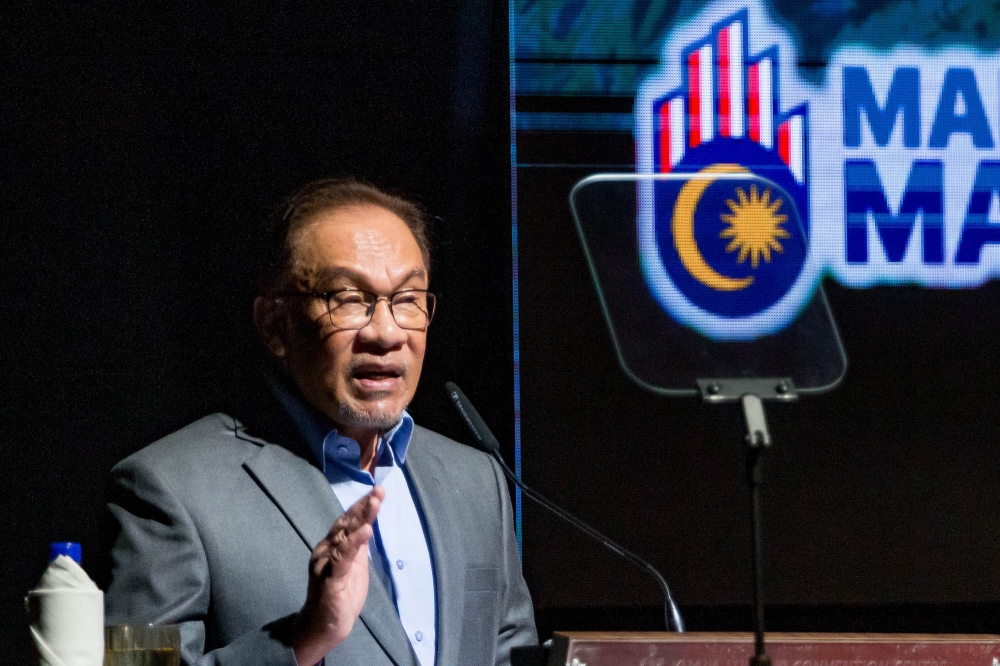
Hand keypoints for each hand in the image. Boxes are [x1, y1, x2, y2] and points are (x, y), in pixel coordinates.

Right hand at [292, 485, 384, 665]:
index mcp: (333, 546)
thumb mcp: (355, 565)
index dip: (362, 505)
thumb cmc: (340, 595)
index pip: (348, 521)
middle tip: (379, 490)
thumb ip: (358, 545)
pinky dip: (354, 543)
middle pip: (346, 524)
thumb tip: (368, 523)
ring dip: (360, 519)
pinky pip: (342, 558)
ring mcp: (326, 563)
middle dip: (363, 506)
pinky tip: (366, 532)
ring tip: (375, 504)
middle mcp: (326, 550)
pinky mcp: (329, 579)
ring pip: (344, 536)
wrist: (324, 627)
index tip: (378, 491)